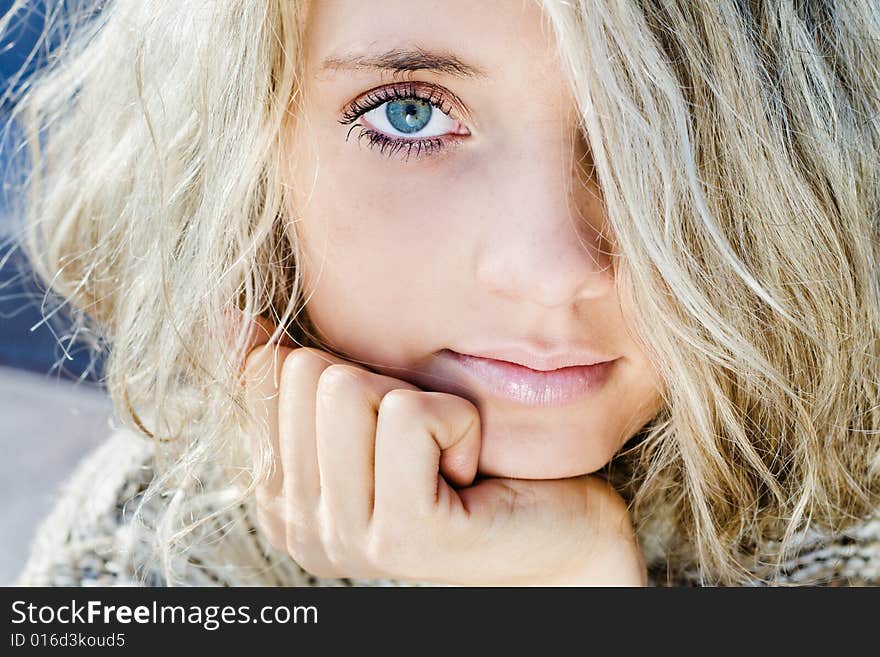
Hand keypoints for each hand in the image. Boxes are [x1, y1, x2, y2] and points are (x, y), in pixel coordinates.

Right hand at [234, 312, 646, 585]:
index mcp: (280, 495)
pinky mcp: (403, 536)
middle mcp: (298, 526)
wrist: (557, 533)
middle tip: (425, 442)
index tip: (391, 426)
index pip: (267, 373)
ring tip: (447, 457)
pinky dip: (458, 421)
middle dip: (383, 384)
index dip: (346, 372)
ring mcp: (345, 538)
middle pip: (307, 373)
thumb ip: (295, 375)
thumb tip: (229, 318)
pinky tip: (471, 469)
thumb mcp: (373, 410)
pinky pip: (411, 416)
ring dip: (423, 404)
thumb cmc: (466, 461)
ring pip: (351, 389)